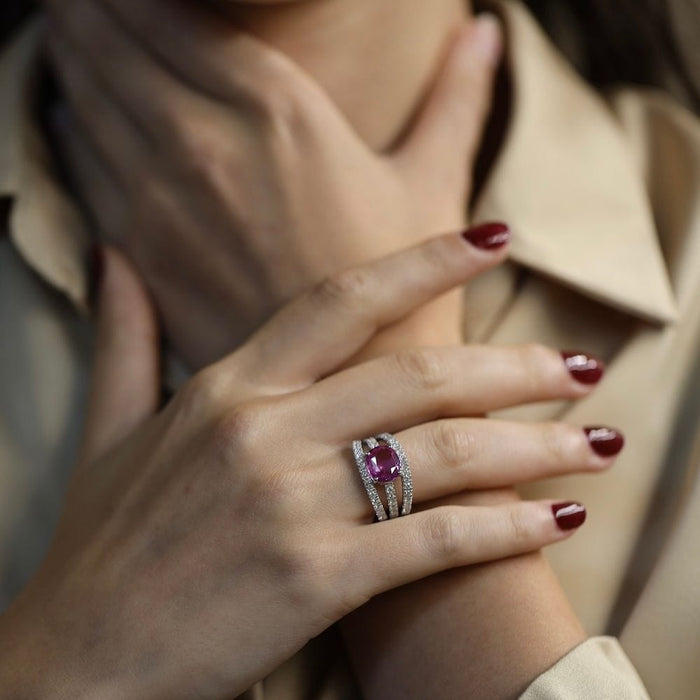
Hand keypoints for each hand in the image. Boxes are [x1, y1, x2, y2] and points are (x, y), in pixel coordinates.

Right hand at [0, 234, 611, 698]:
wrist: (75, 661)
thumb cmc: (101, 547)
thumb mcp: (108, 430)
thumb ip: (126, 338)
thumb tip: (113, 259)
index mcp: (228, 389)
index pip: (343, 299)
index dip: (427, 261)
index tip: (496, 238)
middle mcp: (267, 434)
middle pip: (419, 377)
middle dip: (515, 369)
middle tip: (580, 366)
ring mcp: (295, 506)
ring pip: (443, 456)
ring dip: (533, 447)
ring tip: (595, 441)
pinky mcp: (317, 580)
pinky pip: (434, 542)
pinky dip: (504, 530)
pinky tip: (555, 520)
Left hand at [45, 0, 501, 367]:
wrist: (358, 406)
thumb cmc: (404, 299)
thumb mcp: (435, 188)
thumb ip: (455, 98)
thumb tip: (487, 29)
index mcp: (279, 111)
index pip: (172, 8)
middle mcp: (206, 146)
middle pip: (112, 39)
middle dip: (98, 9)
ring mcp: (162, 202)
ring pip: (85, 93)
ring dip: (78, 54)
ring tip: (82, 34)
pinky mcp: (142, 254)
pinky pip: (81, 164)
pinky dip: (73, 127)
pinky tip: (79, 114)